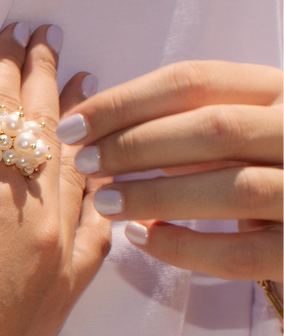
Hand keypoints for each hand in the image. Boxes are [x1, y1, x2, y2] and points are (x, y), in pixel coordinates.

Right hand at [0, 25, 110, 335]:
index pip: (4, 116)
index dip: (3, 71)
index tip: (7, 38)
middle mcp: (44, 216)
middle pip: (47, 133)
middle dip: (44, 81)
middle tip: (46, 40)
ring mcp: (66, 251)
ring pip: (77, 170)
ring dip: (77, 123)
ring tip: (81, 80)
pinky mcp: (73, 284)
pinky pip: (99, 225)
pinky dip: (97, 188)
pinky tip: (97, 166)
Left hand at [55, 60, 283, 280]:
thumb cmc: (264, 165)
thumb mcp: (238, 130)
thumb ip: (186, 125)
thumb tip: (100, 130)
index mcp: (281, 90)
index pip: (194, 81)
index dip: (124, 102)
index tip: (73, 124)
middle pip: (213, 129)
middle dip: (136, 146)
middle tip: (84, 163)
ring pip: (232, 189)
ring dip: (156, 195)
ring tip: (103, 202)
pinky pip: (241, 254)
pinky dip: (184, 246)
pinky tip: (139, 237)